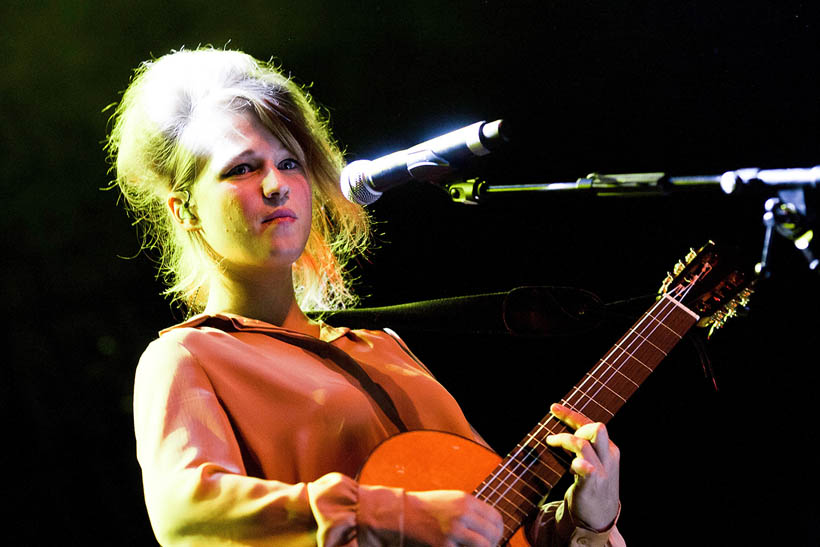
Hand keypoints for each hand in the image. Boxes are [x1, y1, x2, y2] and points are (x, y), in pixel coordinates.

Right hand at [404, 489, 503, 545]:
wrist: (404, 513)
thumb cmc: (429, 507)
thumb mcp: (453, 500)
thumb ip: (472, 510)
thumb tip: (491, 527)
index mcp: (466, 501)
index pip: (495, 517)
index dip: (498, 529)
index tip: (494, 536)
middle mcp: (462, 513)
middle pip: (492, 532)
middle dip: (493, 542)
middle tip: (488, 546)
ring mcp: (454, 530)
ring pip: (484, 545)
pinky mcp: (445, 545)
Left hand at [546, 403, 619, 530]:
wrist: (599, 517)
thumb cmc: (592, 486)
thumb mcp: (594, 462)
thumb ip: (584, 446)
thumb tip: (562, 430)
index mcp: (609, 449)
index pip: (592, 424)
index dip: (571, 414)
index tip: (553, 408)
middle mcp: (608, 457)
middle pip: (597, 428)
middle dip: (574, 423)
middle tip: (555, 432)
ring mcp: (601, 471)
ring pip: (584, 444)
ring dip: (565, 440)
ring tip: (552, 443)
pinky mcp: (592, 485)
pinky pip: (587, 469)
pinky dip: (579, 464)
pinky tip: (573, 465)